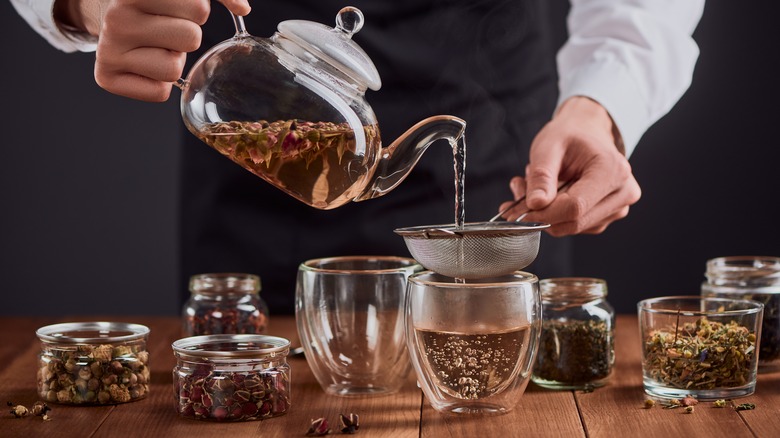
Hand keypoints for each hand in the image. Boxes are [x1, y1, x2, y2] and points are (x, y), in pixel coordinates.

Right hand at [54, 0, 250, 101]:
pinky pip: (159, 93)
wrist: (107, 12)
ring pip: (174, 69)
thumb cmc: (152, 3)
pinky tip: (144, 64)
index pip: (199, 9)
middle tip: (165, 28)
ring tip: (155, 45)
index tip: (175, 8)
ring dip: (173, 60)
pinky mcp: (107, 76)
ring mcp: (109, 48)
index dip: (196, 10)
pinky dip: (158, 84)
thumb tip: (243, 8)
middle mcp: (118, 19)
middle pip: (191, 39)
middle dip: (186, 35)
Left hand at [498, 97, 640, 235]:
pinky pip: (574, 227)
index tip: (517, 210)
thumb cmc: (569, 136)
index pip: (575, 207)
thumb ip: (541, 177)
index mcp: (613, 171)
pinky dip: (554, 217)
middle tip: (518, 193)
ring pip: (572, 227)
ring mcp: (618, 208)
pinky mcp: (606, 217)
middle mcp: (623, 193)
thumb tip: (535, 205)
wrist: (586, 132)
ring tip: (531, 187)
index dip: (543, 214)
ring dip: (544, 215)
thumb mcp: (548, 147)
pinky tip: (546, 195)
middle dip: (540, 214)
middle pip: (574, 221)